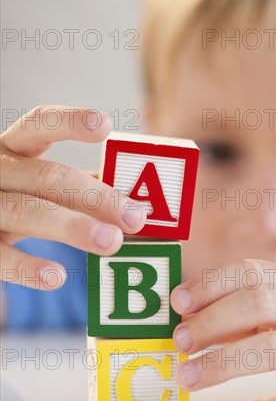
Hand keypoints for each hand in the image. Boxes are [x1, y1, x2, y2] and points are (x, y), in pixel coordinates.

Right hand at [0, 105, 145, 289]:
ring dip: (73, 227)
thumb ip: (81, 186)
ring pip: (25, 212)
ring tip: (112, 242)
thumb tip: (136, 201)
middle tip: (135, 217)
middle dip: (95, 196)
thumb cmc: (16, 199)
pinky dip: (27, 268)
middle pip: (46, 177)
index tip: (105, 125)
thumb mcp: (37, 185)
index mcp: (13, 149)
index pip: (38, 125)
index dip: (69, 122)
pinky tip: (56, 277)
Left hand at [170, 260, 275, 400]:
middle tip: (180, 342)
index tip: (178, 302)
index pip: (249, 272)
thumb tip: (190, 322)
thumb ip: (243, 315)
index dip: (210, 284)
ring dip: (223, 364)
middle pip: (258, 304)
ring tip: (190, 378)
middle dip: (212, 322)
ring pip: (273, 349)